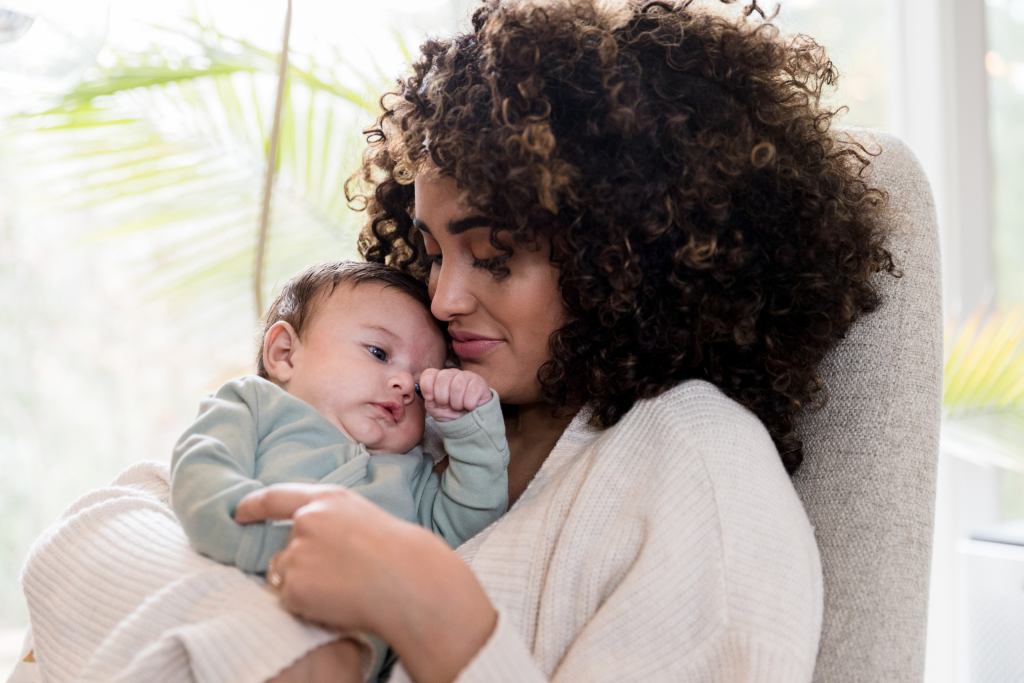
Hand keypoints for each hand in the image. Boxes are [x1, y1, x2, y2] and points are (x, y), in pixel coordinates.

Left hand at [235, 483, 496, 682]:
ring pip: (283, 575)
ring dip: (302, 585)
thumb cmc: (397, 552)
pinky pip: (288, 600)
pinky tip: (336, 600)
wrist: (409, 580)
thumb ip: (329, 519)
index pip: (276, 497)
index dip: (253, 505)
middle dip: (300, 564)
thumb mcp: (363, 516)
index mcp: (327, 498)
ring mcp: (298, 551)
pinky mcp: (294, 584)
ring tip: (342, 587)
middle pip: (283, 548)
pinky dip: (306, 605)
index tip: (238, 513)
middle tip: (338, 575)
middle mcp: (307, 520)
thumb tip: (301, 539)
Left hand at [418, 368, 491, 421]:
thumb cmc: (452, 413)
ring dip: (456, 404)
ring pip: (457, 387)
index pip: (429, 373)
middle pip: (442, 378)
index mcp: (439, 377)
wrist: (471, 420)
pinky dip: (469, 405)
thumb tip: (429, 396)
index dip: (427, 387)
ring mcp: (467, 376)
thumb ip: (429, 401)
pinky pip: (471, 393)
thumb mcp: (436, 410)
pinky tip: (470, 406)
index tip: (431, 399)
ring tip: (459, 407)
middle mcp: (452, 373)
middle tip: (447, 405)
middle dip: (442, 398)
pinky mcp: (480, 382)